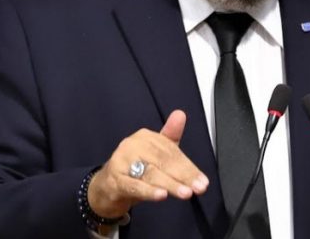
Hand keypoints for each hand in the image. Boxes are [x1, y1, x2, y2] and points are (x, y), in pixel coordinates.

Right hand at [86, 110, 209, 218]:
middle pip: (163, 161)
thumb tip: (180, 114)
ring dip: (170, 184)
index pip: (171, 152)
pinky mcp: (114, 180)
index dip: (189, 168)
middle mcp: (132, 145)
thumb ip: (170, 137)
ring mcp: (122, 162)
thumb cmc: (135, 168)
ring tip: (185, 192)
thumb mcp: (156, 153)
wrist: (106, 186)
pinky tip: (161, 195)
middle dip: (183, 176)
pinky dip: (149, 191)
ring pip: (151, 174)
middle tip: (198, 188)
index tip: (203, 181)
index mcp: (145, 137)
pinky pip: (134, 186)